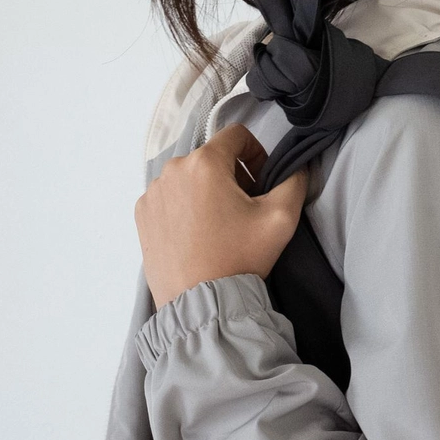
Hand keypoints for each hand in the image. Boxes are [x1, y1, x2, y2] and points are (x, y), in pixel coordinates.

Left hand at [135, 123, 308, 310]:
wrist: (201, 304)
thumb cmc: (240, 258)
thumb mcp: (281, 218)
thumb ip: (295, 181)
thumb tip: (297, 167)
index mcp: (205, 163)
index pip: (236, 135)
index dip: (256, 153)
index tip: (262, 181)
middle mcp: (172, 170)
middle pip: (210, 157)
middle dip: (231, 175)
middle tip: (244, 208)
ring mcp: (152, 193)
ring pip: (188, 177)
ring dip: (206, 190)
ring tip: (219, 224)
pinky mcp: (142, 215)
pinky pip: (168, 197)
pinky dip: (184, 206)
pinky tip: (197, 233)